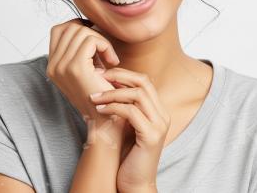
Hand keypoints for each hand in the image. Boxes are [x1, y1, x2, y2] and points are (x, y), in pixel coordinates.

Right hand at [46, 18, 121, 121]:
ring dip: (100, 41)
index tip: (95, 40)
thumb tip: (85, 23)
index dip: (78, 27)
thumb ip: (79, 49)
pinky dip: (105, 46)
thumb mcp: (85, 68)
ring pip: (81, 31)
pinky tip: (112, 61)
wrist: (105, 119)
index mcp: (52, 66)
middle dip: (91, 33)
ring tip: (108, 58)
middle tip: (104, 51)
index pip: (59, 30)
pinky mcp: (76, 68)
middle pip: (70, 27)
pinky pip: (91, 40)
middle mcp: (52, 66)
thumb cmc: (101, 93)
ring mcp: (61, 66)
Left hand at [89, 67, 169, 191]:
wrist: (134, 184)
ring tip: (93, 97)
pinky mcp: (151, 137)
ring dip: (111, 92)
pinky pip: (132, 112)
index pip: (143, 80)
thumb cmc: (126, 157)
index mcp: (157, 111)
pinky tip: (98, 111)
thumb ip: (122, 108)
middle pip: (143, 81)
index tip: (101, 75)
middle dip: (118, 75)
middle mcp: (162, 115)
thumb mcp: (125, 127)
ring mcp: (159, 125)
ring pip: (137, 94)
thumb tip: (103, 87)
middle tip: (96, 77)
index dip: (122, 74)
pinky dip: (113, 107)